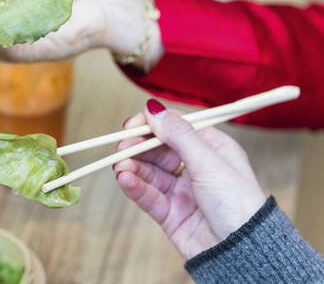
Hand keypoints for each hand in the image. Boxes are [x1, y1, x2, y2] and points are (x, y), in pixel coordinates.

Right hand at [114, 99, 265, 260]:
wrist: (242, 253)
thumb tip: (154, 109)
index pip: (176, 128)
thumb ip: (179, 135)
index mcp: (211, 148)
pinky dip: (135, 186)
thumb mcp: (209, 162)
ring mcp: (182, 190)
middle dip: (138, 147)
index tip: (132, 125)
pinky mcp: (170, 213)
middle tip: (122, 147)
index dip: (152, 124)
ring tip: (120, 167)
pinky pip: (149, 195)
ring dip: (133, 167)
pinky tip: (125, 180)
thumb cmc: (239, 205)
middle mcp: (195, 167)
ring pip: (150, 172)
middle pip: (158, 149)